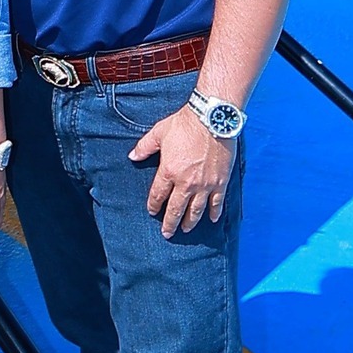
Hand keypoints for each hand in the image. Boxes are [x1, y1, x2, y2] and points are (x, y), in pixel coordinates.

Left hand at [129, 106, 234, 238]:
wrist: (213, 119)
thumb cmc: (184, 124)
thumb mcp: (158, 133)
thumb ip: (144, 147)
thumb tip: (132, 156)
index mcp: (168, 172)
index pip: (158, 195)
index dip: (154, 205)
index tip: (152, 212)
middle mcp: (186, 183)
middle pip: (176, 209)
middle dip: (170, 223)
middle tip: (167, 234)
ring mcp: (205, 184)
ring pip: (196, 210)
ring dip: (190, 222)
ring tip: (186, 230)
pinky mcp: (220, 182)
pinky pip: (217, 202)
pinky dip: (214, 212)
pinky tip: (211, 219)